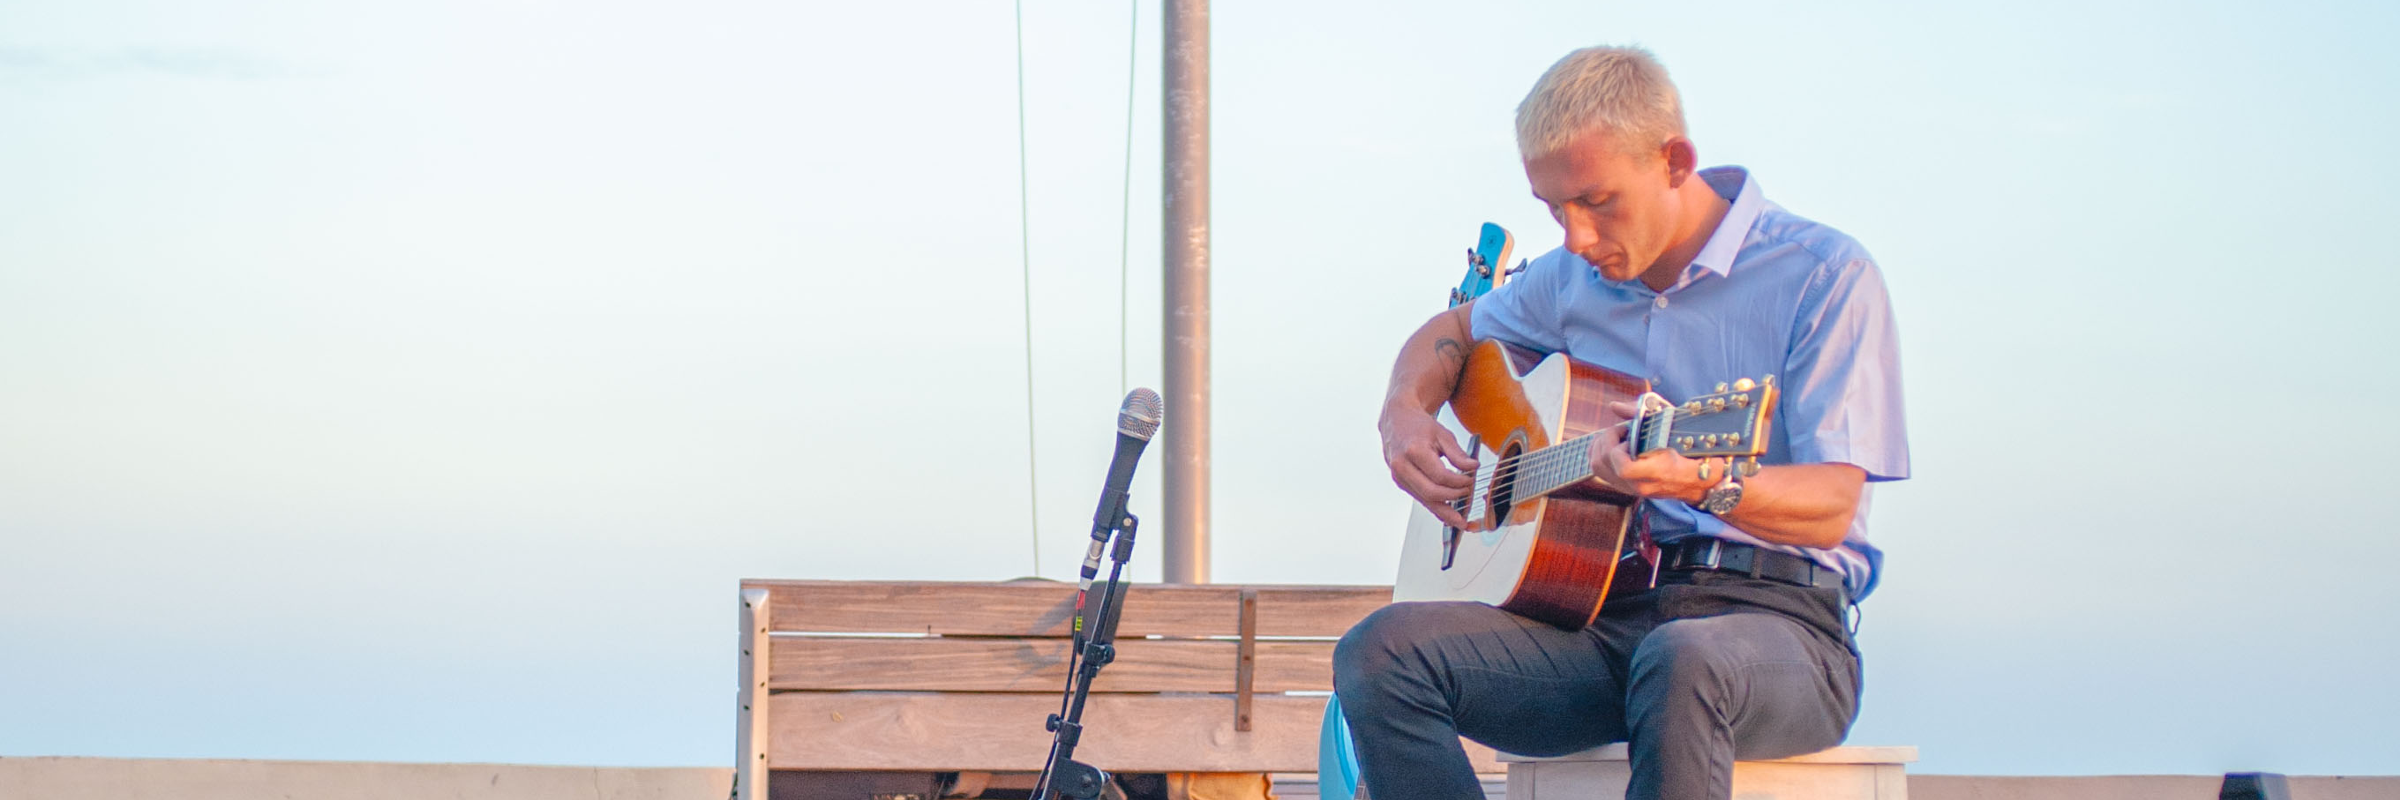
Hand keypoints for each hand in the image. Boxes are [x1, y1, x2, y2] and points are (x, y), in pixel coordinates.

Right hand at [1380, 405, 1478, 527]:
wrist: (1396, 421)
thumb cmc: (1419, 426)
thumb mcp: (1442, 434)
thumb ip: (1458, 453)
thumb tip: (1473, 468)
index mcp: (1414, 451)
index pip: (1440, 476)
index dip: (1458, 482)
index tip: (1470, 481)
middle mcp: (1402, 466)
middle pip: (1431, 492)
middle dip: (1453, 498)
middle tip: (1468, 495)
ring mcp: (1399, 477)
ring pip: (1425, 501)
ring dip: (1444, 512)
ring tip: (1460, 521)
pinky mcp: (1401, 483)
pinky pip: (1420, 499)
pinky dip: (1435, 507)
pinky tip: (1447, 514)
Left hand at [1588, 402, 1713, 504]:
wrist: (1700, 478)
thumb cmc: (1690, 448)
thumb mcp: (1671, 425)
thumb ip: (1639, 414)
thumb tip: (1613, 406)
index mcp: (1657, 472)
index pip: (1624, 468)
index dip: (1618, 446)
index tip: (1629, 431)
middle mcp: (1641, 485)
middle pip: (1602, 464)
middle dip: (1606, 439)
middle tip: (1622, 429)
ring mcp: (1632, 489)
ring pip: (1597, 468)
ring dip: (1601, 446)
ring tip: (1617, 436)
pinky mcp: (1627, 489)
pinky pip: (1602, 472)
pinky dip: (1602, 455)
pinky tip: (1616, 445)